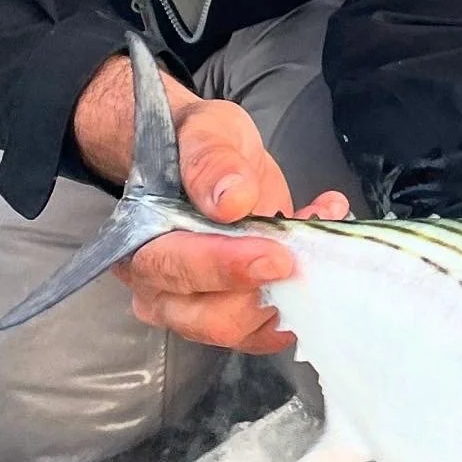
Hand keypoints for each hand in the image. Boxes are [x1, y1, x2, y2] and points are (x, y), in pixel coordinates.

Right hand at [73, 51, 347, 352]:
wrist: (206, 160)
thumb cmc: (194, 145)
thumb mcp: (205, 132)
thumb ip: (211, 162)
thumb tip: (230, 201)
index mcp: (140, 242)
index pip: (175, 268)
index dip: (226, 268)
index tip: (275, 256)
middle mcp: (160, 287)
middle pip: (209, 317)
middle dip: (264, 291)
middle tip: (305, 256)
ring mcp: (197, 307)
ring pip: (244, 329)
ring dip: (292, 291)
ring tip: (318, 231)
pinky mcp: (235, 313)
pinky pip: (269, 327)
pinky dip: (303, 297)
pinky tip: (321, 248)